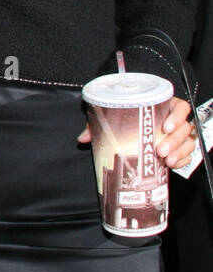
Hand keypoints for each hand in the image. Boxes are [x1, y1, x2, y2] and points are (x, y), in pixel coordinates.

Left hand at [77, 97, 196, 166]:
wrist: (135, 132)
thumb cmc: (128, 119)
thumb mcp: (113, 119)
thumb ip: (99, 124)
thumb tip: (83, 137)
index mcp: (164, 107)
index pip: (180, 107)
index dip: (176, 116)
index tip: (165, 127)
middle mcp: (174, 120)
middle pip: (184, 128)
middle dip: (174, 140)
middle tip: (160, 149)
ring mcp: (179, 135)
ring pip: (187, 142)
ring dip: (178, 151)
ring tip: (166, 159)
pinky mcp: (180, 149)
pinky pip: (188, 154)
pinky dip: (182, 159)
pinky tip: (172, 164)